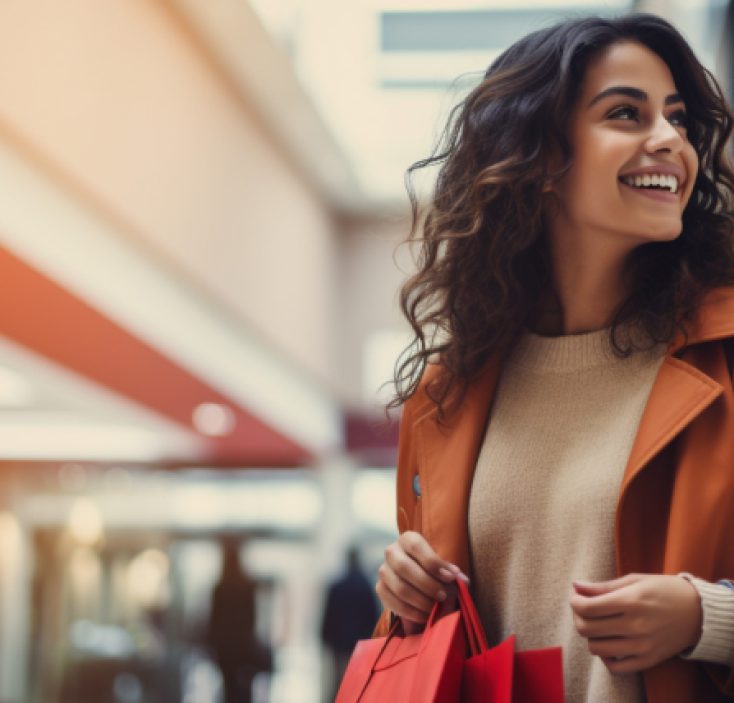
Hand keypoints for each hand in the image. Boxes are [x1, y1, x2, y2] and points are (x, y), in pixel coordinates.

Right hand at [376, 531, 468, 627]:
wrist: (416, 580)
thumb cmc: (432, 569)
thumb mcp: (442, 565)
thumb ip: (451, 572)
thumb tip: (462, 581)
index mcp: (407, 539)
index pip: (416, 546)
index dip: (433, 562)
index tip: (451, 577)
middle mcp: (391, 551)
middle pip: (404, 567)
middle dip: (427, 584)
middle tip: (443, 596)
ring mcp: (383, 571)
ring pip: (399, 587)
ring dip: (421, 601)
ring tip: (436, 607)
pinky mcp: (380, 589)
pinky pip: (394, 603)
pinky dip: (412, 612)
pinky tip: (426, 615)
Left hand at [569, 573, 702, 673]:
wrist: (699, 613)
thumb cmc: (664, 590)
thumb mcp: (635, 580)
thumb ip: (603, 586)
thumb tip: (576, 585)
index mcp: (631, 601)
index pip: (587, 608)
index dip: (574, 602)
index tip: (577, 596)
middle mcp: (635, 626)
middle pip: (587, 629)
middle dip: (578, 616)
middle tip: (583, 608)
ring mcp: (642, 647)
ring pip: (596, 648)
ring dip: (590, 635)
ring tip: (597, 624)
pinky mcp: (648, 661)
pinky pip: (615, 667)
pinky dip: (605, 656)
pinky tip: (609, 642)